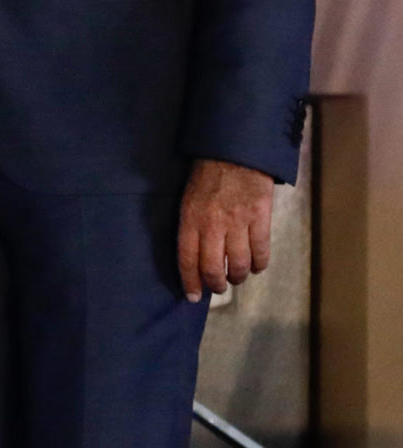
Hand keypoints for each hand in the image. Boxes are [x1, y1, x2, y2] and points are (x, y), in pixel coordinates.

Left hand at [177, 158, 273, 299]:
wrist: (236, 150)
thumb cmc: (207, 173)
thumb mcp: (187, 198)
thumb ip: (191, 225)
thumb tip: (194, 254)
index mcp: (190, 219)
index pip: (187, 259)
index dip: (190, 282)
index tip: (192, 297)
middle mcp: (213, 225)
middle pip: (214, 267)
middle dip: (215, 284)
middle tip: (218, 288)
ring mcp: (238, 222)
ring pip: (238, 263)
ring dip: (237, 276)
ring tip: (236, 277)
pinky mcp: (261, 218)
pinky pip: (261, 250)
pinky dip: (259, 264)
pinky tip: (256, 266)